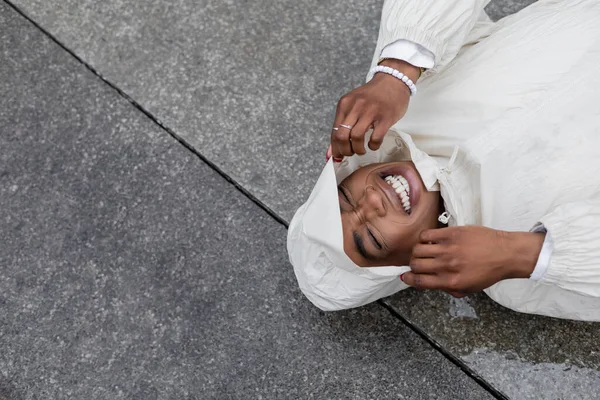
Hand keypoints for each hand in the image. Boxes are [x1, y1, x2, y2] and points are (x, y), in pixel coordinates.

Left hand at [329, 60, 419, 159]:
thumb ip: (342, 125)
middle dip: (344, 150)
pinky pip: (375, 138)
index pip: (334, 131)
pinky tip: (373, 144)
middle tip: (350, 153)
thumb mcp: (353, 106)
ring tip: (361, 150)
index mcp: (345, 104)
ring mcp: (371, 111)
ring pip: (356, 137)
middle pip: (342, 136)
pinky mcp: (385, 117)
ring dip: (358, 149)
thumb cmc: (372, 96)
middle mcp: (355, 106)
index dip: (335, 147)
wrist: (392, 80)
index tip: (338, 155)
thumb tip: (332, 151)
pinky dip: (373, 145)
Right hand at [401, 226, 545, 296]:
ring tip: (424, 251)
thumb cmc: (489, 272)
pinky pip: (427, 235)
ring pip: (418, 249)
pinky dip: (424, 238)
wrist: (506, 253)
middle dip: (413, 265)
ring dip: (417, 251)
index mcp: (451, 281)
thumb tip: (428, 283)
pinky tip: (430, 241)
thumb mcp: (469, 288)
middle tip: (418, 263)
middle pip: (416, 265)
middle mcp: (447, 265)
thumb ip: (448, 289)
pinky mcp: (451, 233)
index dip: (408, 279)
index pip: (420, 281)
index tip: (405, 277)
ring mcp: (448, 248)